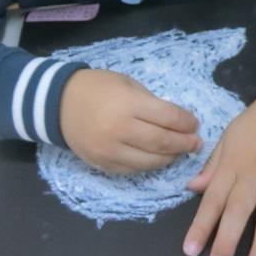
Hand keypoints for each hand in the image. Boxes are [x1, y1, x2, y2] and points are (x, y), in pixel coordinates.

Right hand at [59, 68, 201, 172]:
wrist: (59, 103)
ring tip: (180, 152)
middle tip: (196, 143)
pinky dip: (150, 165)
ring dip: (171, 158)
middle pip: (163, 143)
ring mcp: (110, 151)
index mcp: (128, 104)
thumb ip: (151, 103)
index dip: (187, 123)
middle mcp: (120, 130)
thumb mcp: (127, 84)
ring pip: (151, 162)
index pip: (168, 117)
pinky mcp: (103, 164)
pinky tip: (158, 158)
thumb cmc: (98, 88)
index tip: (195, 124)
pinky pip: (134, 170)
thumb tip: (178, 121)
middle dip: (185, 144)